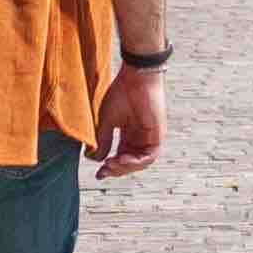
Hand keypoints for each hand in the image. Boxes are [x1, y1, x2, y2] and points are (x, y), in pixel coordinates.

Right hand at [90, 61, 167, 178]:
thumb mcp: (107, 120)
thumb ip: (102, 140)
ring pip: (140, 163)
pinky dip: (136, 162)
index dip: (110, 168)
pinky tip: (122, 159)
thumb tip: (94, 159)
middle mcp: (140, 138)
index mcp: (128, 134)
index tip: (99, 174)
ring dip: (125, 167)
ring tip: (112, 164)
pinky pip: (149, 156)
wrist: (135, 78)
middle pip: (130, 163)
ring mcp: (150, 137)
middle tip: (104, 171)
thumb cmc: (122, 93)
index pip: (121, 157)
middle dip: (117, 170)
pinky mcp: (158, 135)